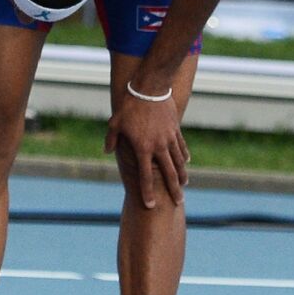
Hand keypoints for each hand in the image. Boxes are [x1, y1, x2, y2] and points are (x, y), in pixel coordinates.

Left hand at [105, 91, 187, 208]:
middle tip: (177, 202)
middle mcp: (158, 147)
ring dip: (182, 175)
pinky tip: (186, 163)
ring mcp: (169, 138)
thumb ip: (111, 140)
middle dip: (173, 189)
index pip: (145, 176)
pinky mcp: (176, 130)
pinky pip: (181, 147)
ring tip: (184, 185)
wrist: (150, 89)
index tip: (150, 205)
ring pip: (179, 161)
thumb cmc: (129, 107)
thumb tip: (107, 151)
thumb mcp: (114, 123)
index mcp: (142, 148)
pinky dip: (184, 156)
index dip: (147, 192)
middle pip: (168, 173)